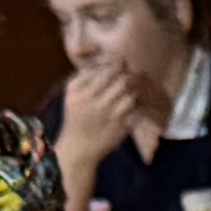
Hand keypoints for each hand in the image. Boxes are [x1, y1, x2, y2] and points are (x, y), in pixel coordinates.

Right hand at [52, 64, 143, 199]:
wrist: (79, 148)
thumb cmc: (76, 118)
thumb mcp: (71, 95)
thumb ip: (83, 76)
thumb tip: (103, 61)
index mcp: (80, 93)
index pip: (103, 71)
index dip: (116, 65)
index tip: (121, 63)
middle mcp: (93, 103)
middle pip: (119, 80)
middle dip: (128, 74)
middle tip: (132, 72)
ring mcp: (108, 115)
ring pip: (130, 94)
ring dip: (134, 89)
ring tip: (133, 87)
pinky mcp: (120, 127)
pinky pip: (136, 109)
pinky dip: (138, 104)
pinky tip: (137, 102)